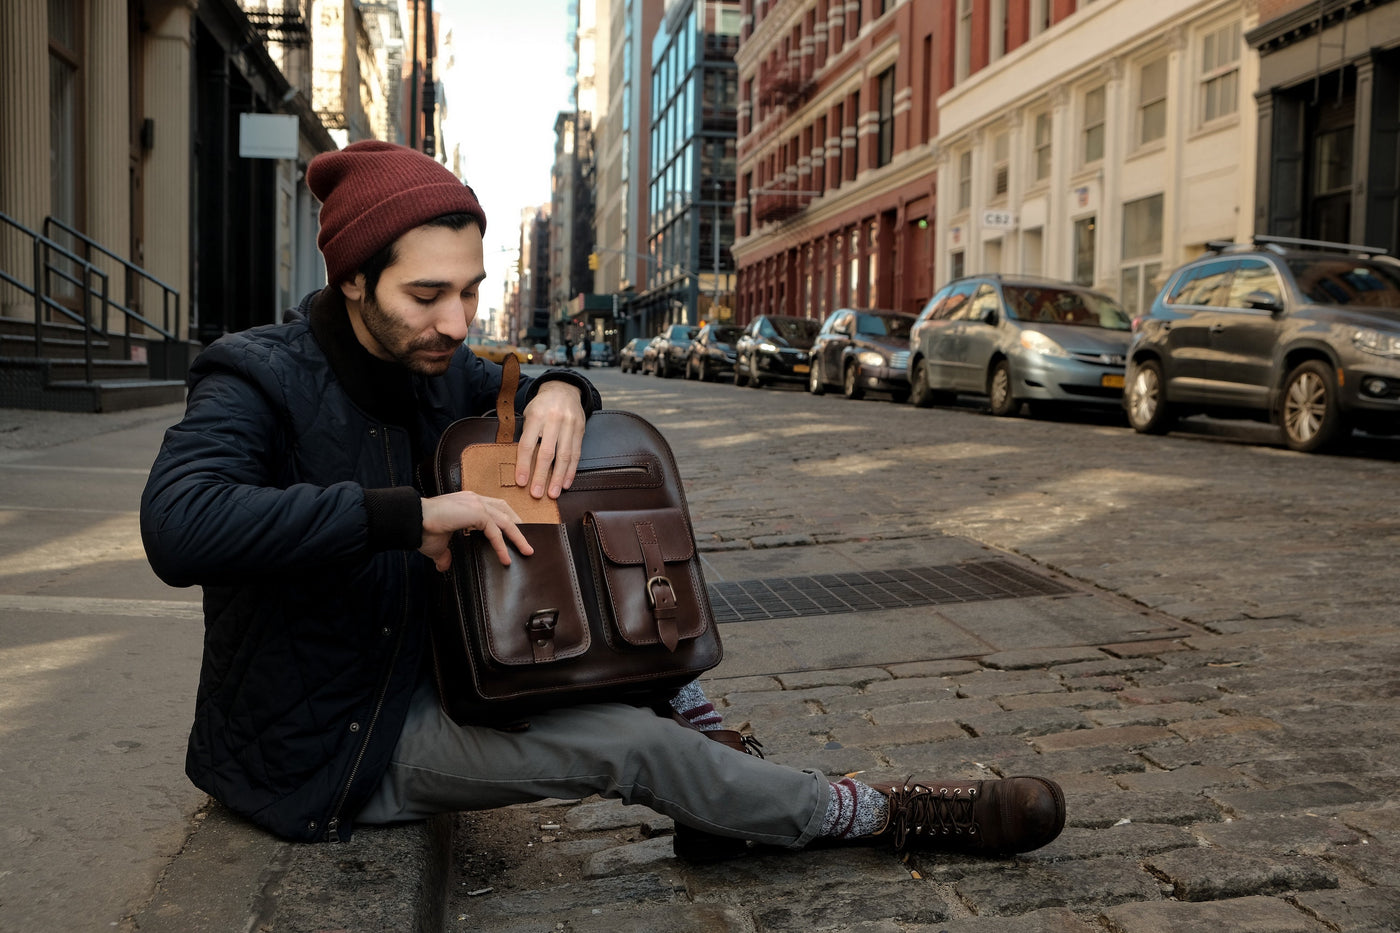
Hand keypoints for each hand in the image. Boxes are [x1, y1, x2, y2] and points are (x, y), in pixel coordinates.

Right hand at [419, 491, 533, 569]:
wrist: (411, 522)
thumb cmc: (422, 530)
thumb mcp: (439, 546)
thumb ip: (445, 554)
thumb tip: (444, 566)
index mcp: (468, 502)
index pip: (494, 508)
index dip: (507, 519)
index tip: (516, 533)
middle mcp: (474, 499)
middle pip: (505, 511)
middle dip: (518, 527)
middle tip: (527, 543)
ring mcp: (476, 503)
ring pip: (505, 520)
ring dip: (518, 537)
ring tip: (526, 551)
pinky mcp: (475, 512)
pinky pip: (494, 530)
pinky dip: (502, 545)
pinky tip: (505, 558)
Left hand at [514, 380, 585, 498]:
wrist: (564, 389)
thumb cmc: (541, 406)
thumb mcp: (528, 414)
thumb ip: (526, 435)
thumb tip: (521, 464)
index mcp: (536, 416)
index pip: (528, 444)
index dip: (524, 465)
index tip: (521, 482)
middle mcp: (554, 420)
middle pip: (547, 453)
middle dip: (542, 476)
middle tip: (537, 494)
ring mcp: (569, 426)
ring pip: (564, 456)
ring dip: (558, 477)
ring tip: (553, 493)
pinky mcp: (580, 431)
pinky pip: (576, 454)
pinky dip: (571, 470)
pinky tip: (566, 483)